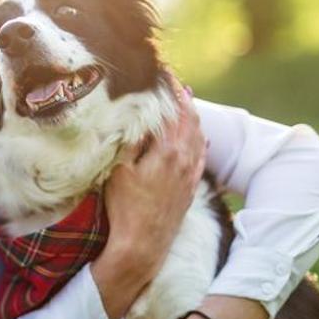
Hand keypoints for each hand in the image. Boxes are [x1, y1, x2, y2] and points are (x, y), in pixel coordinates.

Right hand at [90, 78, 205, 318]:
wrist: (142, 247)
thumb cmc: (125, 209)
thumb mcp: (119, 170)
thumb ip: (130, 139)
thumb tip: (136, 113)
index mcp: (168, 151)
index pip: (172, 109)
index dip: (168, 88)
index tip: (161, 70)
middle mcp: (185, 159)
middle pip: (189, 118)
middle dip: (181, 97)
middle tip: (171, 81)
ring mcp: (190, 174)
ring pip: (197, 135)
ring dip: (191, 115)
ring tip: (183, 100)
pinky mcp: (190, 187)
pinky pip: (200, 154)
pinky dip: (197, 137)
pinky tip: (196, 135)